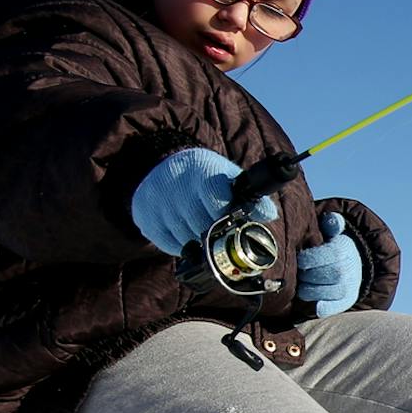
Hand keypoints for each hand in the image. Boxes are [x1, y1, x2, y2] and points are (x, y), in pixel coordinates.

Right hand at [131, 148, 277, 256]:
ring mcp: (157, 199)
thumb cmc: (204, 178)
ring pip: (184, 236)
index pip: (216, 197)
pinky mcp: (143, 214)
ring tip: (201, 230)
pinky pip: (167, 244)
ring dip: (197, 241)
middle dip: (214, 232)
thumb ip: (252, 197)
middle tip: (218, 231)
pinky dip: (180, 246)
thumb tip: (268, 214)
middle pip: (200, 223)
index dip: (226, 214)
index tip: (230, 220)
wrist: (163, 165)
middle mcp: (176, 182)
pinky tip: (185, 234)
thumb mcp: (229, 178)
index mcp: (202, 169)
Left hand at [296, 212, 360, 315]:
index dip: (310, 259)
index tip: (299, 260)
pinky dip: (324, 308)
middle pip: (330, 274)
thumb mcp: (332, 232)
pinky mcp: (345, 301)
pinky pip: (335, 307)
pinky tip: (314, 305)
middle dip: (310, 275)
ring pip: (331, 291)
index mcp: (343, 249)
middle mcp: (349, 269)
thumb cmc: (331, 247)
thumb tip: (333, 219)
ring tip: (302, 286)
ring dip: (312, 290)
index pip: (328, 255)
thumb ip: (331, 224)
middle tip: (299, 274)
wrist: (351, 265)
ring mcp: (349, 286)